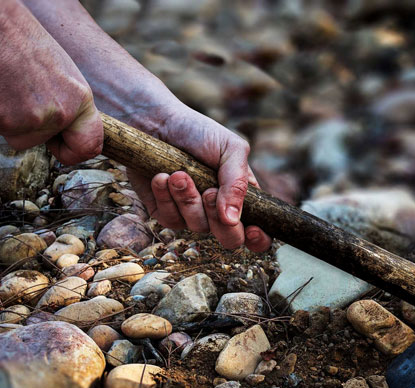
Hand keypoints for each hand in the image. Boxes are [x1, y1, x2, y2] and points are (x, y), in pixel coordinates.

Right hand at [0, 1, 102, 164]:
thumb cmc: (9, 36)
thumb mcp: (52, 70)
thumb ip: (59, 99)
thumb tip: (57, 127)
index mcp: (79, 97)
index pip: (89, 143)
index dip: (72, 151)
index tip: (58, 146)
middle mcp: (63, 112)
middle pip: (42, 143)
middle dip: (24, 129)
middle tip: (10, 100)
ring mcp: (35, 119)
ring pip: (13, 137)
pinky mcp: (5, 122)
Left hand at [127, 106, 271, 251]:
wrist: (156, 122)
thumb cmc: (198, 132)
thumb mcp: (230, 149)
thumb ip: (237, 183)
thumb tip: (232, 220)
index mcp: (240, 196)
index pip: (257, 232)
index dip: (258, 239)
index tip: (251, 230)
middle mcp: (218, 210)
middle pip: (229, 239)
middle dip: (218, 218)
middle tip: (209, 191)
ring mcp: (191, 213)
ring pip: (197, 227)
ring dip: (188, 198)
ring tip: (179, 173)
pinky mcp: (165, 211)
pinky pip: (170, 220)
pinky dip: (165, 197)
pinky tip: (161, 176)